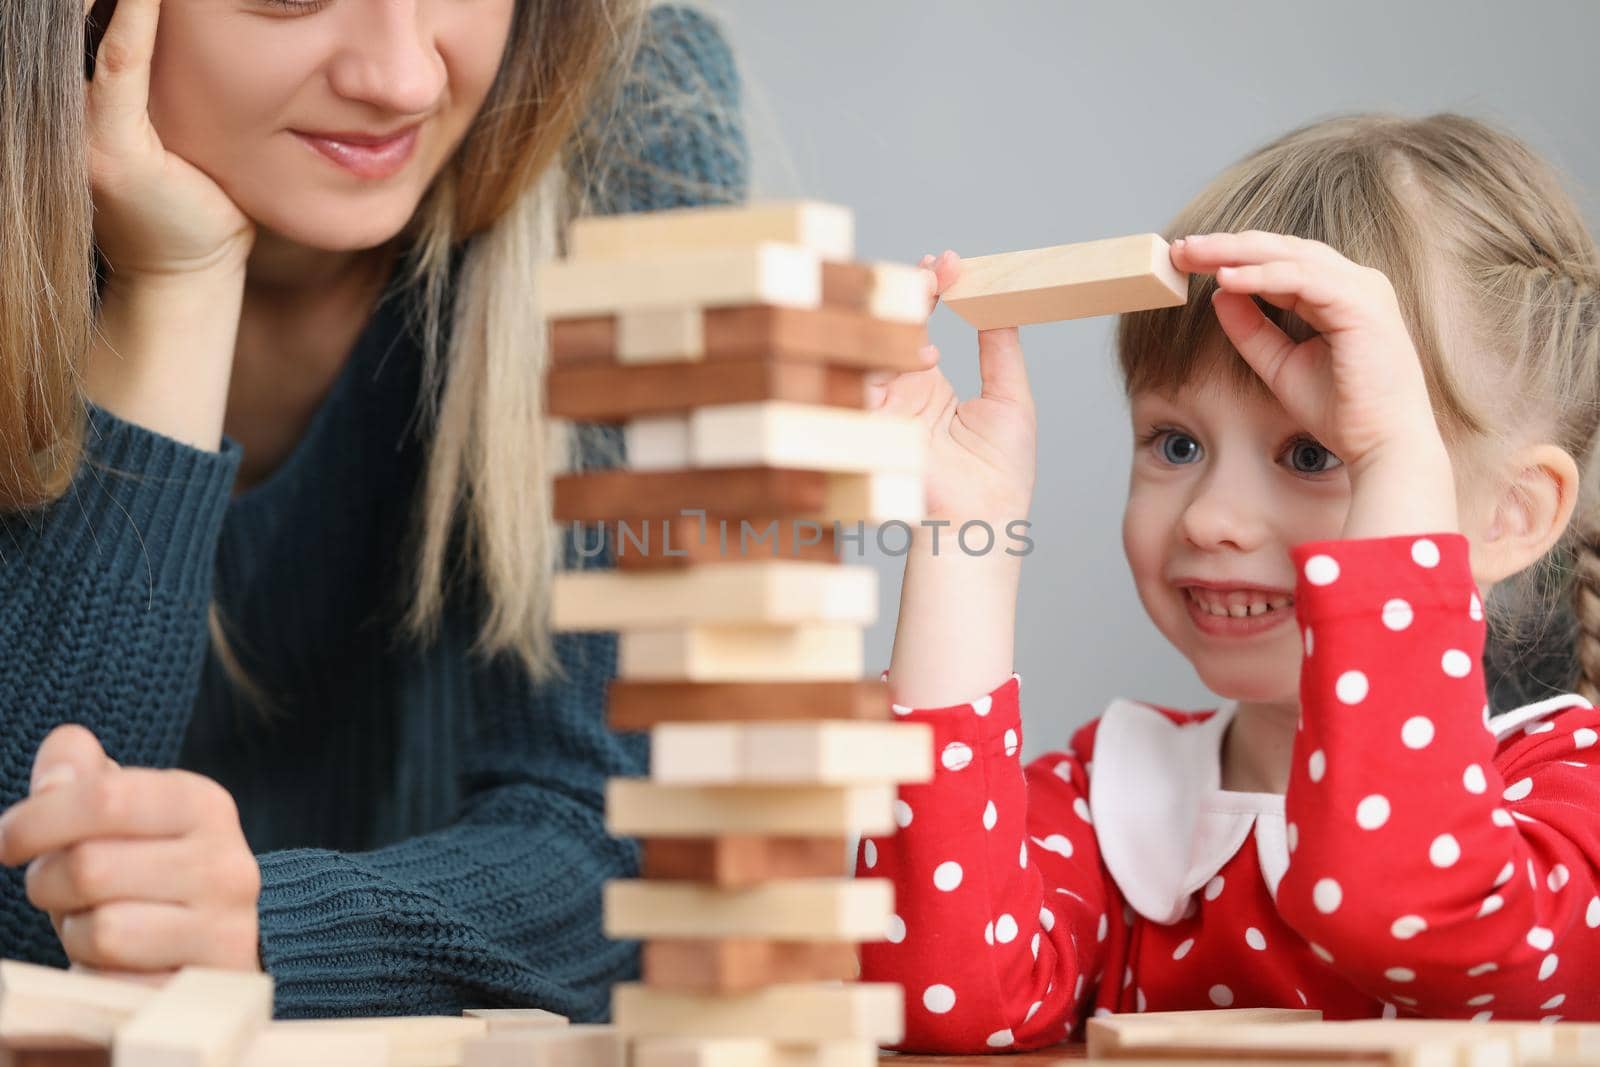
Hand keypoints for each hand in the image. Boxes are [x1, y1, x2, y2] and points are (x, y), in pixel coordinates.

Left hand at [0, 726, 261, 973]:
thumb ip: (85, 776)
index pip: (104, 797)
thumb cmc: (149, 871)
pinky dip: (97, 976)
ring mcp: (225, 928)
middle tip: (57, 889)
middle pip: (89, 866)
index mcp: (203, 804)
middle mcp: (227, 862)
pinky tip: (115, 963)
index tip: (8, 839)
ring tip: (94, 924)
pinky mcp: (207, 985)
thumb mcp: (122, 815)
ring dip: (75, 933)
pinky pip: (115, 985)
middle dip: (48, 882)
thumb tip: (66, 747)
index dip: (35, 819)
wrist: (213, 943)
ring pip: (101, 930)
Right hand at [88, 0, 254, 277]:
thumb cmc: (200, 196)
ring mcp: (84, 122)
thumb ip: (176, 71)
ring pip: (97, 24)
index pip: (95, 8)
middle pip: (82, 7)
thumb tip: (210, 18)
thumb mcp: (184, 121)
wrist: (190, 271)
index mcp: (88, 87)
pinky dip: (136, 16)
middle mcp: (70, 97)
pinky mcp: (109, 148)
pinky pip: (124, 65)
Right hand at [866, 251, 1037, 523]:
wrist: (984, 520)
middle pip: (891, 325)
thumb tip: (999, 298)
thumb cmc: (1000, 474)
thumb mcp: (1009, 396)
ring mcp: (881, 405)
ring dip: (903, 314)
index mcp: (927, 385)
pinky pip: (862, 378)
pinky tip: (925, 357)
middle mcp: (898, 391)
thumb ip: (999, 346)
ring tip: (933, 293)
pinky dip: (890, 358)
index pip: (919, 323)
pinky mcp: (869, 423)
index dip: (931, 289)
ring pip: (874, 342)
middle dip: (910, 289)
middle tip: (937, 267)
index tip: (948, 263)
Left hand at [1171, 231, 1447, 477]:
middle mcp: (1354, 283)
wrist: (1382, 444)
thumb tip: (1219, 293)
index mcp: (1339, 293)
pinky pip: (1304, 279)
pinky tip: (1227, 278)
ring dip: (1237, 252)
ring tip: (1194, 254)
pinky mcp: (1361, 305)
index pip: (1279, 261)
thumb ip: (1251, 329)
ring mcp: (1361, 290)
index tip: (1187, 258)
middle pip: (1281, 249)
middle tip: (1180, 247)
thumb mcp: (1280, 364)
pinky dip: (1263, 276)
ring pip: (1290, 255)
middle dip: (1227, 245)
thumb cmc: (1342, 410)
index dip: (1233, 256)